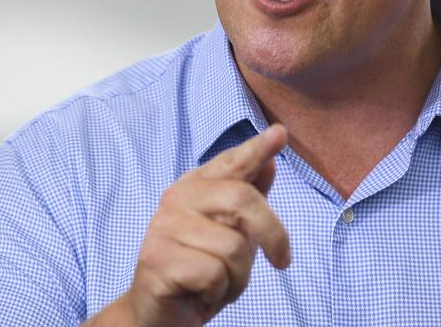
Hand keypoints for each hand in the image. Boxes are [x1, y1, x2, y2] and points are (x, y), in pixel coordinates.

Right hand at [90, 124, 290, 326]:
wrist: (159, 316)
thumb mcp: (231, 235)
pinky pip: (214, 273)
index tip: (280, 133)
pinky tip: (201, 294)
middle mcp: (176, 199)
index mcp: (194, 188)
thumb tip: (269, 164)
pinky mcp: (159, 260)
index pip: (231, 163)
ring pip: (234, 247)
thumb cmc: (199, 271)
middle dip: (273, 235)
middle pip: (243, 200)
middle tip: (282, 261)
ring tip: (219, 284)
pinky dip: (218, 293)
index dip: (256, 149)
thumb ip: (247, 200)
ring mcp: (164, 228)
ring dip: (239, 278)